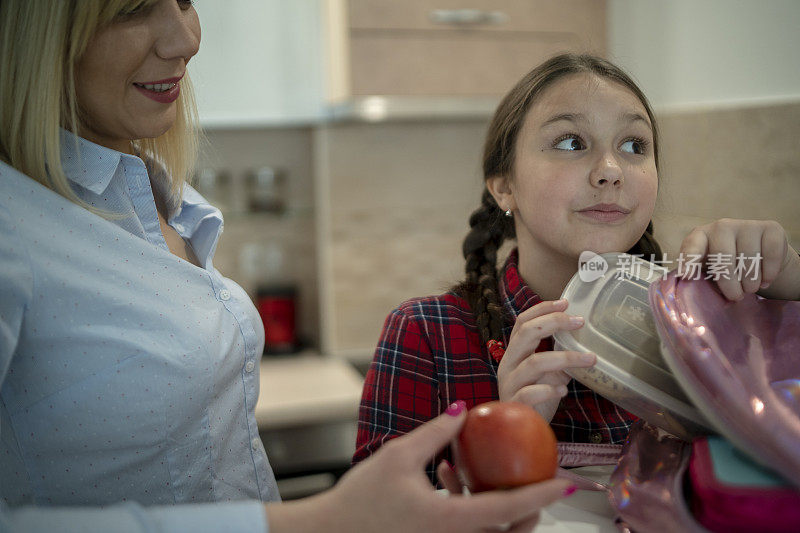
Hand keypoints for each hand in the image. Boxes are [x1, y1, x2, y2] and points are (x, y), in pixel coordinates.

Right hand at [266, 402, 573, 532]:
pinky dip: (472, 507)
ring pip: (491, 532)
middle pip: (509, 530)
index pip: (509, 509)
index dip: (542, 495)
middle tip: (536, 476)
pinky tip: (449, 475)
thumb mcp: (399, 457)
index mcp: (450, 522)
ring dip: (499, 506)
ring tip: (480, 470)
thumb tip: (465, 409)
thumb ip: (437, 433)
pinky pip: (468, 530)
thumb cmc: (361, 499)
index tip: (567, 482)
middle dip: (529, 507)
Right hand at [497, 299, 595, 421]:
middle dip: (554, 323)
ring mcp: (510, 384)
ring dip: (565, 358)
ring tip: (589, 359)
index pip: (522, 322)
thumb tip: (582, 342)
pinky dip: (550, 389)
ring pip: (535, 363)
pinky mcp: (515, 404)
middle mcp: (508, 364)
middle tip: (580, 322)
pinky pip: (531, 392)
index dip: (542, 309)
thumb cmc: (534, 400)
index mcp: (514, 353)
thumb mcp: (547, 375)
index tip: (566, 302)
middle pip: (526, 333)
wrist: (517, 433)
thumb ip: (557, 359)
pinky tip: (564, 391)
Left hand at [679, 218, 799, 300]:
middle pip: (724, 256)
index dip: (689, 260)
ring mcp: (747, 225)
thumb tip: (694, 295)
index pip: (692, 246)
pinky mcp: (770, 228)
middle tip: (735, 297)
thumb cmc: (727, 266)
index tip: (686, 275)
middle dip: (729, 282)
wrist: (760, 255)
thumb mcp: (710, 270)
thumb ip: (701, 278)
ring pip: (749, 257)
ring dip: (750, 281)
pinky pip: (771, 254)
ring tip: (749, 289)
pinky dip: (769, 273)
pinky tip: (764, 282)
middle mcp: (722, 226)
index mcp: (700, 236)